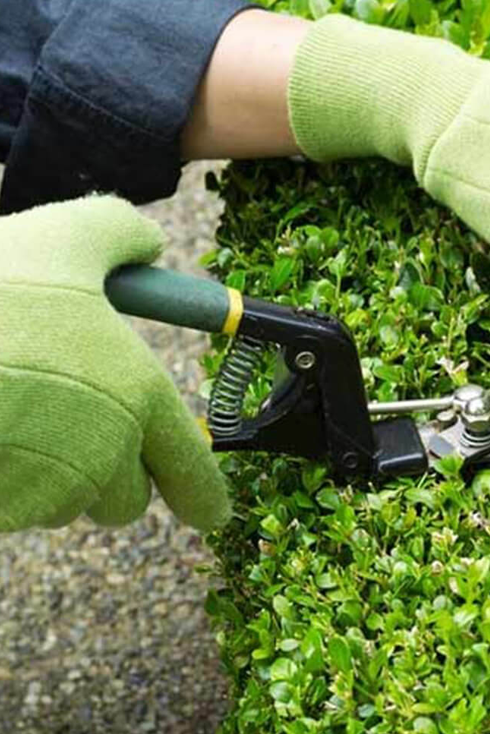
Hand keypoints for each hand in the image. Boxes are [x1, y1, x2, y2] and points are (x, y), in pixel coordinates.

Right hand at [0, 197, 229, 531]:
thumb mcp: (65, 236)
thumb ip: (120, 234)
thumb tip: (149, 242)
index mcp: (141, 397)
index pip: (193, 471)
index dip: (204, 495)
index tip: (210, 514)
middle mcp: (106, 454)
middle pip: (125, 500)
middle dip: (110, 477)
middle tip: (74, 427)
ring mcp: (46, 491)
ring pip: (64, 504)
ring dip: (50, 477)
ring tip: (14, 413)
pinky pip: (12, 507)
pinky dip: (6, 481)